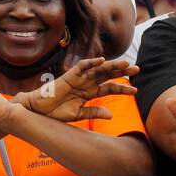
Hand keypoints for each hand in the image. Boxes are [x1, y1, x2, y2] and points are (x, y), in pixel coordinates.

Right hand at [13, 57, 137, 121]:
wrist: (38, 111)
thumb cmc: (55, 112)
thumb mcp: (78, 114)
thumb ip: (94, 113)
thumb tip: (111, 114)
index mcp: (89, 93)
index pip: (109, 88)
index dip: (122, 89)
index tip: (136, 90)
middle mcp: (86, 83)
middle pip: (107, 75)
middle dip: (122, 72)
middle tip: (137, 69)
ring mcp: (78, 78)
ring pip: (98, 69)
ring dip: (111, 66)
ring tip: (125, 64)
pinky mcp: (69, 76)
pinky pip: (81, 67)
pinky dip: (91, 63)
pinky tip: (102, 61)